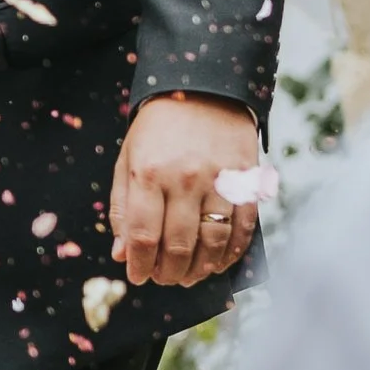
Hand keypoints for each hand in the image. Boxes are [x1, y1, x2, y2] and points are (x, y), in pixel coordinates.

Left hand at [110, 91, 263, 289]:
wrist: (203, 89)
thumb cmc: (158, 129)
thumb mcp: (128, 160)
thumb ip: (122, 208)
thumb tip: (122, 254)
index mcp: (148, 174)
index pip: (142, 236)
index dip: (139, 266)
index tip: (138, 277)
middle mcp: (184, 179)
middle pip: (177, 245)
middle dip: (168, 273)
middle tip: (164, 280)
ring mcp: (219, 180)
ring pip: (212, 242)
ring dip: (199, 269)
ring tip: (189, 276)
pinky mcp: (247, 179)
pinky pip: (242, 228)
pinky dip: (231, 253)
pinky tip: (218, 263)